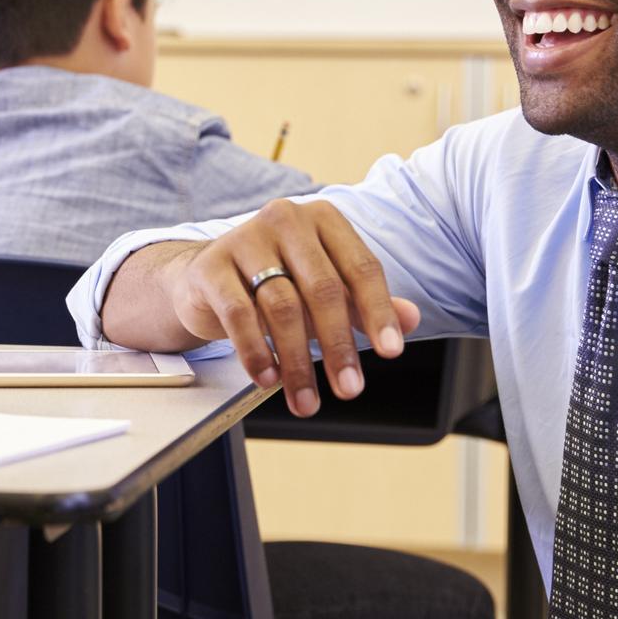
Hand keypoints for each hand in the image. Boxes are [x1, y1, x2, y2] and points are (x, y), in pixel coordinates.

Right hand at [159, 198, 419, 415]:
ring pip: (282, 306)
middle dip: (339, 346)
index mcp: (323, 220)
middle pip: (322, 289)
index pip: (361, 268)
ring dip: (297, 361)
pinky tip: (268, 377)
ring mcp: (245, 239)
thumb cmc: (275, 280)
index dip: (378, 313)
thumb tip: (412, 318)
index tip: (392, 353)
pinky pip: (239, 313)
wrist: (205, 278)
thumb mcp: (324, 290)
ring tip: (305, 398)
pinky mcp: (211, 266)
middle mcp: (285, 220)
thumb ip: (365, 304)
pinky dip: (256, 351)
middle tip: (349, 389)